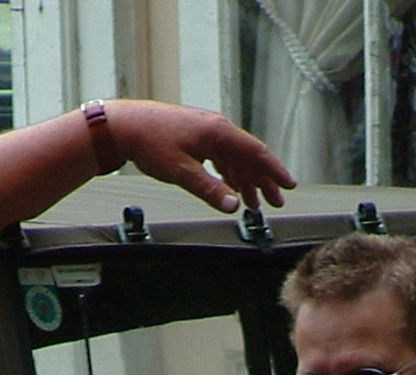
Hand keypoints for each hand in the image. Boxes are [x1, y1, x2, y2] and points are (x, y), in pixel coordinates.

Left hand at [108, 103, 293, 212]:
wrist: (126, 126)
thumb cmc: (151, 143)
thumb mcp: (182, 172)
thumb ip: (210, 190)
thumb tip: (234, 206)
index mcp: (218, 132)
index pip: (256, 152)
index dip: (274, 171)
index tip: (289, 186)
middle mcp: (216, 128)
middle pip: (249, 156)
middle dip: (264, 181)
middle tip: (275, 203)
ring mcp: (207, 132)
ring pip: (235, 158)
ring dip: (246, 181)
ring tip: (254, 203)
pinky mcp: (196, 137)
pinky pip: (222, 157)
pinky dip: (230, 174)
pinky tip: (232, 188)